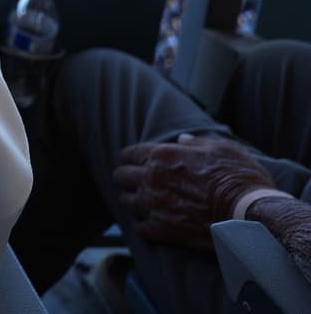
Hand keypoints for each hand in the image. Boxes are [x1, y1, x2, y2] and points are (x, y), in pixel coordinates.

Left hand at [113, 134, 276, 249]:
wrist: (249, 212)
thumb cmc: (239, 177)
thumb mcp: (221, 148)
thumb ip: (195, 143)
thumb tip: (181, 140)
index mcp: (162, 156)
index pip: (129, 154)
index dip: (129, 158)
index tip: (131, 162)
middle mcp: (152, 178)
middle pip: (121, 177)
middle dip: (126, 178)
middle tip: (134, 182)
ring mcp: (154, 205)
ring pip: (126, 202)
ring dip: (133, 201)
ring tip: (141, 203)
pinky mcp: (161, 229)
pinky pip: (138, 227)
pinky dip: (142, 225)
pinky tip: (150, 223)